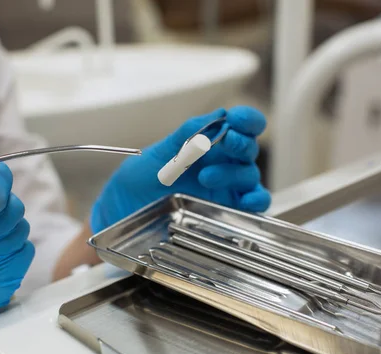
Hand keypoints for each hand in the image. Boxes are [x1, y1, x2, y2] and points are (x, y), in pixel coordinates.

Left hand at [91, 106, 268, 232]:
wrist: (123, 211)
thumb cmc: (138, 180)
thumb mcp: (158, 153)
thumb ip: (187, 135)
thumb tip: (219, 115)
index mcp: (208, 142)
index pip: (240, 126)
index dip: (246, 119)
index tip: (238, 119)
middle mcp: (221, 163)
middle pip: (248, 149)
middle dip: (240, 143)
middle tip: (226, 142)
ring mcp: (225, 188)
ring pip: (249, 175)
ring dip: (235, 173)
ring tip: (205, 177)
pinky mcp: (226, 212)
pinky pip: (254, 205)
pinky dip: (257, 200)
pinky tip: (246, 200)